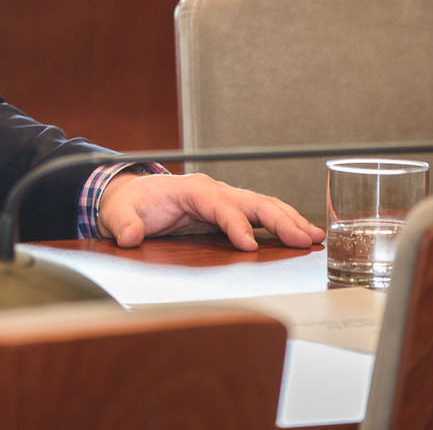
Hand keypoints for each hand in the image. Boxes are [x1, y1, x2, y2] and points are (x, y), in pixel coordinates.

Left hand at [97, 171, 325, 251]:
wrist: (131, 197)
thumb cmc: (129, 204)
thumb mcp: (117, 214)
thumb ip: (123, 224)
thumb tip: (130, 236)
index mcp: (188, 189)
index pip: (217, 203)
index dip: (234, 223)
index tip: (248, 245)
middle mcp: (212, 190)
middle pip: (251, 201)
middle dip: (279, 220)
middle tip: (304, 240)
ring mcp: (224, 199)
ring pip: (262, 205)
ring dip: (289, 220)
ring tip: (315, 238)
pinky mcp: (229, 211)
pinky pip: (261, 214)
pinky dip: (283, 223)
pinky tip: (302, 235)